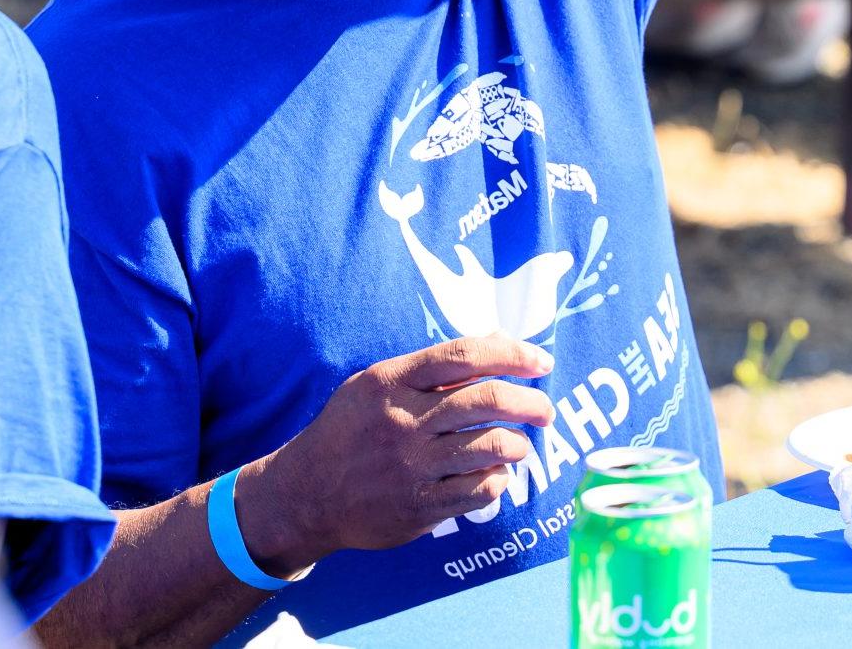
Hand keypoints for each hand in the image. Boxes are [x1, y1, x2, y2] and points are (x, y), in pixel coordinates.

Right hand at [240, 336, 553, 566]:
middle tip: (545, 409)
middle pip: (486, 401)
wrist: (306, 494)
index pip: (464, 356)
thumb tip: (500, 342)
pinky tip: (495, 475)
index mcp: (392, 381)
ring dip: (517, 444)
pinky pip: (479, 491)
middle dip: (529, 402)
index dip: (511, 354)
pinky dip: (498, 480)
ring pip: (490, 447)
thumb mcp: (377, 384)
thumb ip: (433, 367)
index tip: (541, 361)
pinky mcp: (419, 508)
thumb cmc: (351, 429)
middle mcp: (403, 421)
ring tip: (519, 444)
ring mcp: (411, 467)